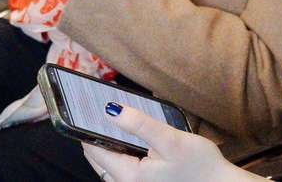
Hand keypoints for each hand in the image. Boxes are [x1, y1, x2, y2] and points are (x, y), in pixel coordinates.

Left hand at [82, 106, 256, 181]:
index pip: (94, 150)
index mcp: (129, 175)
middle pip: (98, 159)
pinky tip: (131, 137)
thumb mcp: (170, 139)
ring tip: (110, 120)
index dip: (84, 128)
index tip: (81, 107)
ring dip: (107, 144)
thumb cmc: (200, 166)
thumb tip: (110, 110)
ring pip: (110, 164)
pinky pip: (123, 167)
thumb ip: (140, 125)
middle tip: (94, 110)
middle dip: (94, 135)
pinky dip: (120, 151)